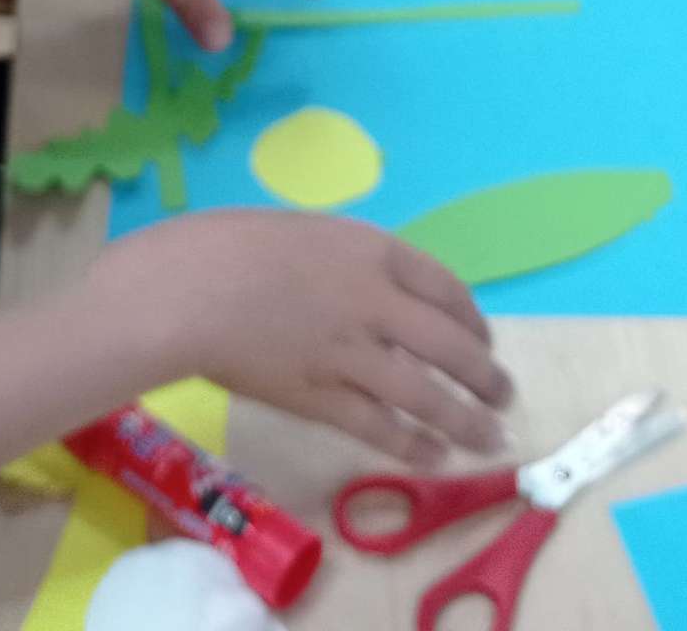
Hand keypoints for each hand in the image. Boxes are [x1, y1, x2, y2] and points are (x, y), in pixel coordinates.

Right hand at [102, 212, 513, 465]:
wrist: (184, 290)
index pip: (445, 286)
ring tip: (490, 438)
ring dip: (467, 420)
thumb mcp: (302, 232)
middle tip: (502, 394)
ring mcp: (350, 355)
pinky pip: (380, 427)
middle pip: (451, 344)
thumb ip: (343, 260)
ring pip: (428, 395)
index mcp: (370, 250)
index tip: (483, 338)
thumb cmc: (227, 245)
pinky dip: (413, 445)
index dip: (472, 318)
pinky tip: (433, 456)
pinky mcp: (320, 400)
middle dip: (485, 374)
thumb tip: (365, 287)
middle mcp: (374, 302)